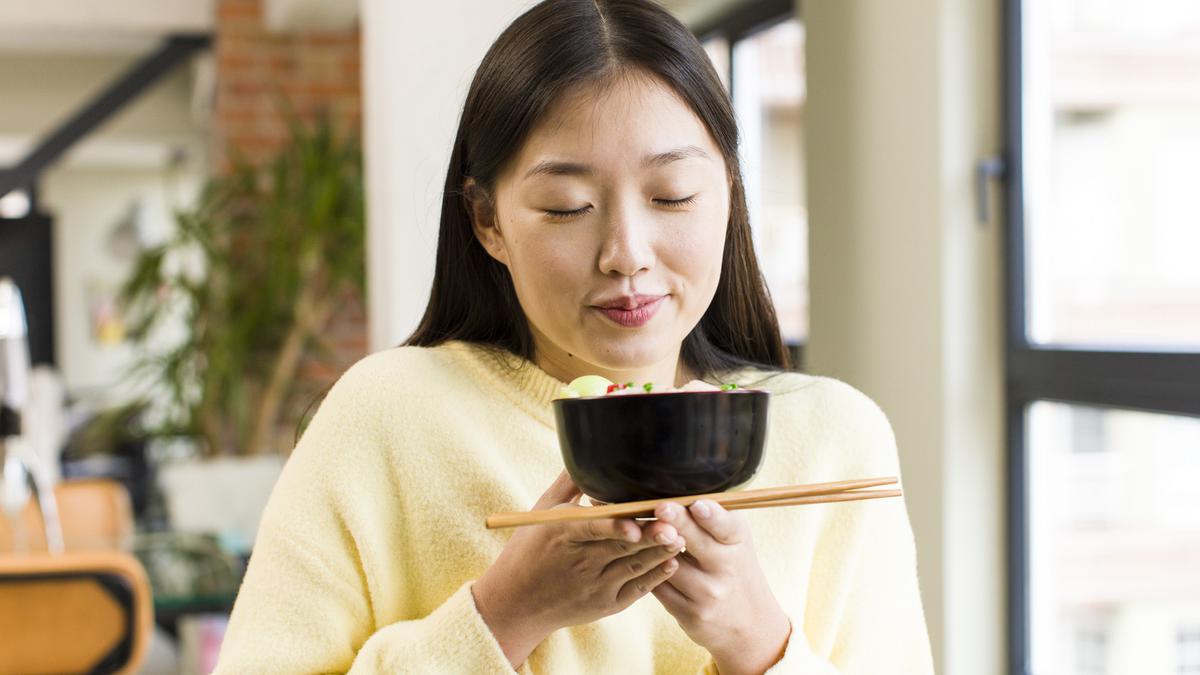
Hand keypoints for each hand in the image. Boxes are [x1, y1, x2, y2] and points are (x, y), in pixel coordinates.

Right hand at [472, 472, 685, 667]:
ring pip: (633, 567)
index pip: (591, 529)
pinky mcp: (606, 605)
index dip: (614, 528)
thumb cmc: (529, 549)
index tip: (635, 523)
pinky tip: (671, 562)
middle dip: (650, 536)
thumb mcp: (542, 512)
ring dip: (659, 553)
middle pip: (620, 547)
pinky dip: (655, 577)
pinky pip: (636, 590)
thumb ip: (568, 484)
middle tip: (675, 523)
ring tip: (681, 537)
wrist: (517, 604)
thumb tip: (586, 451)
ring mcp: (594, 586)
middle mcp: (579, 562)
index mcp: (561, 534)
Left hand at [651, 499, 790, 674]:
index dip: (712, 516)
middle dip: (677, 522)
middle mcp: (727, 568)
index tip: (698, 506)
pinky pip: (659, 586)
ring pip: (669, 563)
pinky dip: (647, 570)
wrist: (748, 624)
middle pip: (696, 542)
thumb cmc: (734, 568)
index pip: (725, 526)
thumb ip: (711, 519)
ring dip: (651, 546)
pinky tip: (638, 558)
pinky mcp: (690, 614)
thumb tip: (674, 489)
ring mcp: (708, 593)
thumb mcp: (734, 542)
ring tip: (637, 529)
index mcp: (738, 542)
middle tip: (661, 508)